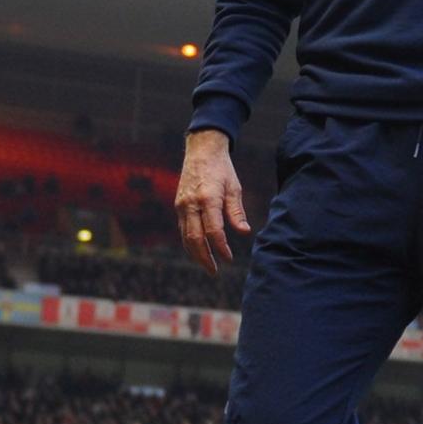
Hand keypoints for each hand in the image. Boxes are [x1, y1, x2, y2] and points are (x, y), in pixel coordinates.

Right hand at [175, 129, 250, 276]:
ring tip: (208, 265)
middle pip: (194, 238)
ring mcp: (181, 205)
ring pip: (185, 236)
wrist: (201, 151)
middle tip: (214, 271)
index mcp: (207, 198)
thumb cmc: (222, 170)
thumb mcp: (234, 188)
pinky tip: (199, 251)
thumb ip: (237, 212)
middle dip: (204, 257)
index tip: (229, 258)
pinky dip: (189, 243)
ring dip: (195, 254)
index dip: (221, 247)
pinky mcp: (178, 206)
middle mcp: (191, 203)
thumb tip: (244, 233)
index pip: (213, 230)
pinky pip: (183, 229)